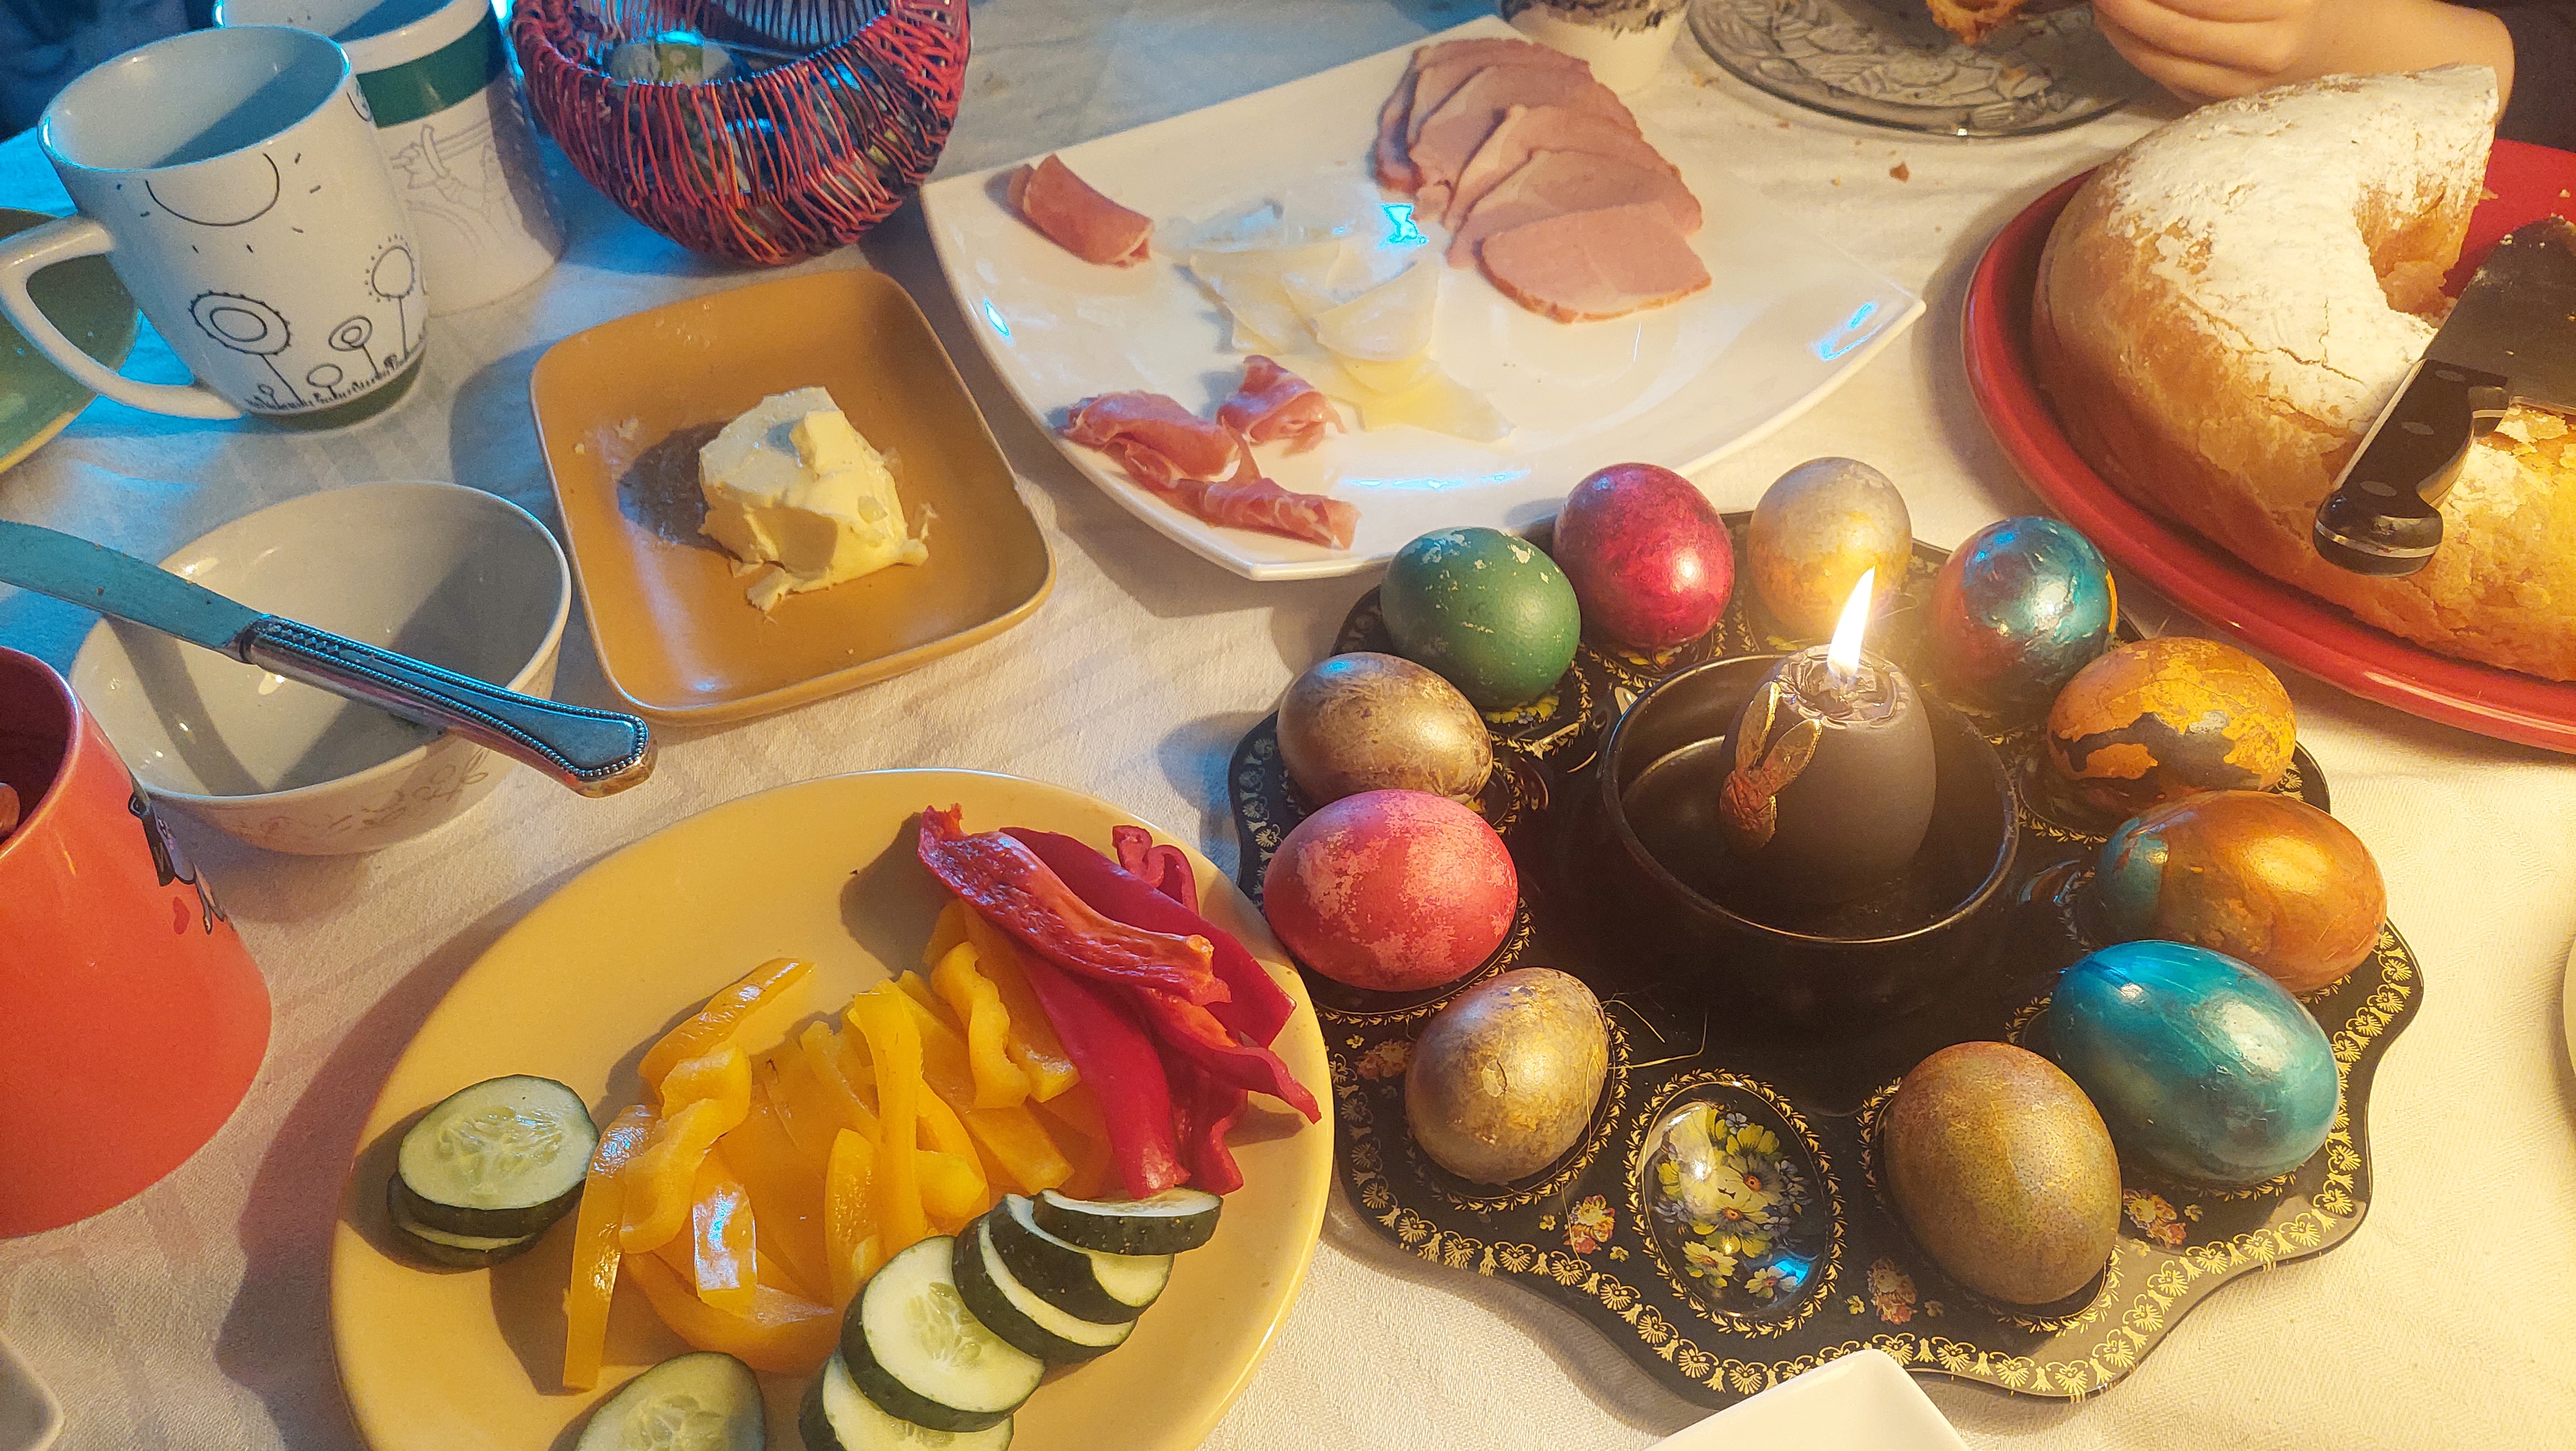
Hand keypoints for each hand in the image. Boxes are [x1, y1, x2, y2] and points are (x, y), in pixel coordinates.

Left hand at [2093, 0, 2515, 105]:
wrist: (2393, 56)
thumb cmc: (2351, 1)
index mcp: (2289, 9)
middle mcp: (2266, 53)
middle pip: (2170, 31)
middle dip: (2123, 6)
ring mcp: (2250, 88)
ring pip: (2164, 64)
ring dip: (2122, 36)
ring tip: (2103, 7)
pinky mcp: (2237, 109)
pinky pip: (2175, 86)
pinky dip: (2143, 60)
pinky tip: (2126, 37)